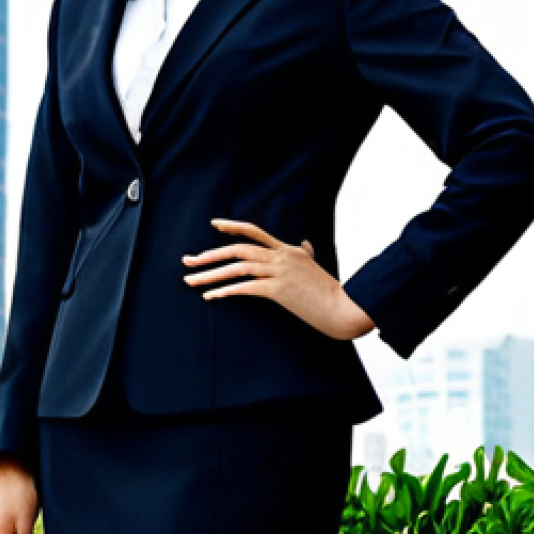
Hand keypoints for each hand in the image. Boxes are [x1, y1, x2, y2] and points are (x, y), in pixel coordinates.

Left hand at [182, 218, 375, 340]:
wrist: (346, 308)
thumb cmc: (330, 292)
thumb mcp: (315, 267)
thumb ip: (306, 254)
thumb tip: (305, 243)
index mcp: (287, 250)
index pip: (254, 232)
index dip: (232, 227)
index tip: (213, 225)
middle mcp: (280, 257)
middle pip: (237, 250)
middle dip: (209, 255)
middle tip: (188, 262)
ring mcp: (279, 272)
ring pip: (237, 267)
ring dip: (210, 274)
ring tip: (191, 281)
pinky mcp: (279, 290)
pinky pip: (245, 288)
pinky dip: (225, 291)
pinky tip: (211, 296)